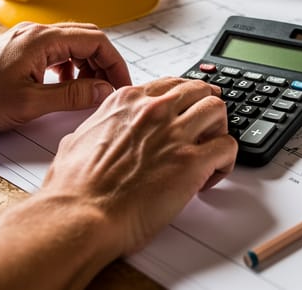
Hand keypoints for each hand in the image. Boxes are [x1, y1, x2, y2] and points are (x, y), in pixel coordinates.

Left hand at [0, 22, 131, 132]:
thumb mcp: (30, 104)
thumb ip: (72, 95)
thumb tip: (104, 91)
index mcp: (43, 40)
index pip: (96, 40)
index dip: (115, 63)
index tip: (122, 85)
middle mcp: (36, 33)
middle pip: (87, 37)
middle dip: (105, 62)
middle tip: (111, 88)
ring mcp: (26, 39)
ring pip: (72, 43)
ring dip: (87, 64)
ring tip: (89, 90)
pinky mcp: (18, 49)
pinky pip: (55, 50)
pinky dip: (69, 65)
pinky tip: (64, 86)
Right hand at [0, 77, 236, 289]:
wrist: (80, 217)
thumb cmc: (73, 189)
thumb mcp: (76, 140)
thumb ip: (96, 128)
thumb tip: (98, 133)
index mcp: (126, 102)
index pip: (170, 85)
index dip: (182, 100)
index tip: (186, 112)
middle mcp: (153, 110)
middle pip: (199, 91)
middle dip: (205, 110)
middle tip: (205, 131)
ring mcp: (174, 133)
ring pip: (218, 109)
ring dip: (218, 130)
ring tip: (209, 153)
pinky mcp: (192, 161)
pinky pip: (228, 147)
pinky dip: (226, 161)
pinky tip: (209, 177)